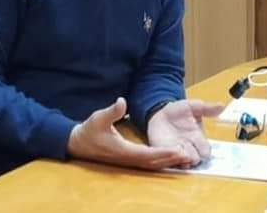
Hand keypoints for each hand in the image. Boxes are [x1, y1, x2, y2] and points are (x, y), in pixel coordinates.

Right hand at [67, 97, 190, 169]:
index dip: (163, 153)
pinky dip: (159, 161)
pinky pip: (148, 163)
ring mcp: (128, 161)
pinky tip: (169, 157)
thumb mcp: (99, 118)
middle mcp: (128, 159)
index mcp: (123, 150)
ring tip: (183, 158)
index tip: (177, 151)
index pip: (147, 154)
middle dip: (170, 159)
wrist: (78, 143)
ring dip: (167, 162)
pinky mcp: (128, 159)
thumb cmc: (89, 130)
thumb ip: (112, 111)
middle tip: (188, 156)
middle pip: (153, 162)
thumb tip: (122, 101)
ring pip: (152, 165)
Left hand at [147, 99, 224, 168]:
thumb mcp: (192, 107)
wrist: (160, 113)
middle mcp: (188, 147)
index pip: (205, 149)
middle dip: (193, 158)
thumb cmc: (178, 111)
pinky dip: (168, 157)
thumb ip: (206, 108)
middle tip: (189, 155)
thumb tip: (222, 106)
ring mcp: (176, 151)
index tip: (203, 151)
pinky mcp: (163, 152)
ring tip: (179, 154)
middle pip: (195, 159)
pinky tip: (168, 152)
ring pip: (182, 163)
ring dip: (181, 160)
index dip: (204, 151)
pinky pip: (167, 159)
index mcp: (198, 138)